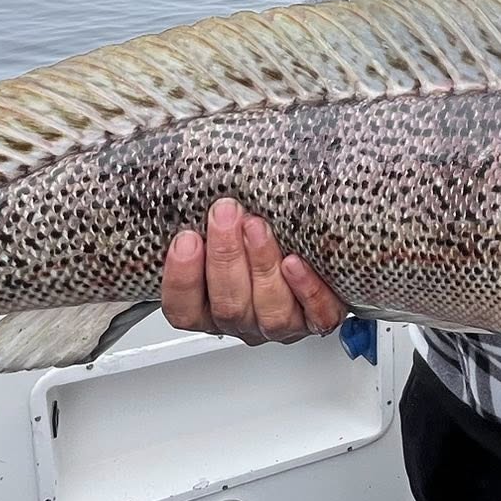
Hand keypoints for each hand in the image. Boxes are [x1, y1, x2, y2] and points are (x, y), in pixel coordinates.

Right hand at [159, 196, 345, 344]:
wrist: (312, 250)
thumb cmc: (256, 231)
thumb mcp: (225, 224)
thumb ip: (208, 216)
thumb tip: (190, 177)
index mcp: (210, 307)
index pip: (183, 309)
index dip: (182, 279)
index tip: (186, 239)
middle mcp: (244, 320)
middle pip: (228, 307)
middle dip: (225, 257)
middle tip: (226, 214)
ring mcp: (281, 323)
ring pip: (270, 312)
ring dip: (262, 265)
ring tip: (259, 227)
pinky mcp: (318, 318)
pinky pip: (316, 315)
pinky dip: (306, 289)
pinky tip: (295, 263)